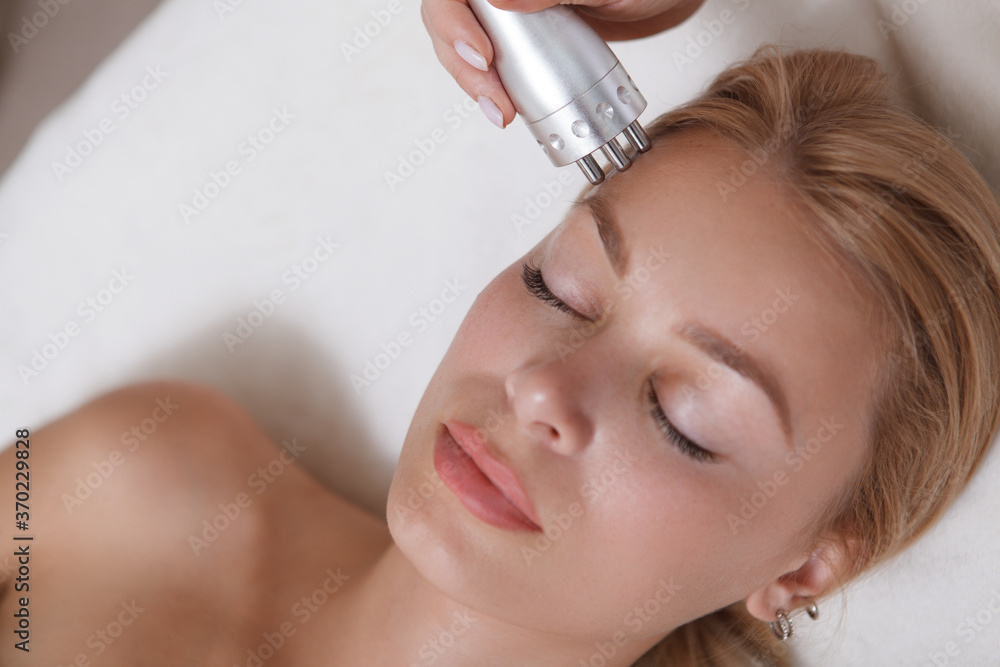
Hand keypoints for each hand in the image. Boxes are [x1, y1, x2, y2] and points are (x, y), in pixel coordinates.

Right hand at [421, 0, 706, 127]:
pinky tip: (512, 110)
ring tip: (502, 114)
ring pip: (465, 42)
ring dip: (475, 82)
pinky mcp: (524, 36)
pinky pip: (493, 61)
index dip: (453, 22)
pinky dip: (496, 88)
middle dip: (462, 64)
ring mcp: (511, 9)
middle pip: (450, 17)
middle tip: (496, 103)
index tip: (482, 56)